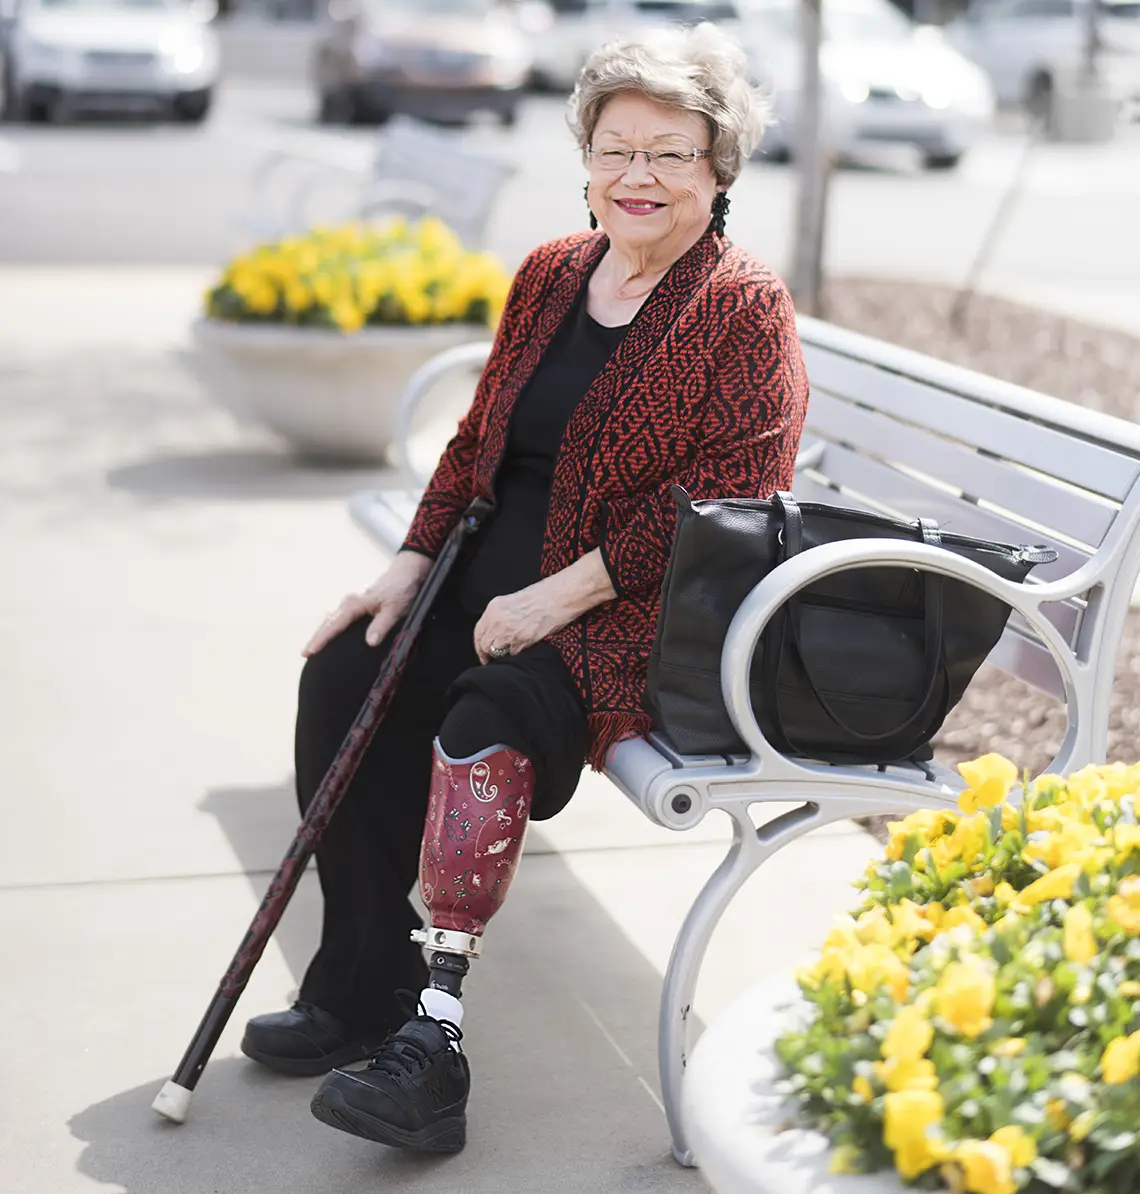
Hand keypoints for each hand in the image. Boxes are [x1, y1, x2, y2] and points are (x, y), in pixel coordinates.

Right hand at [303, 552, 432, 656]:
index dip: (322, 639)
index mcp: (355, 603)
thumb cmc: (402, 589)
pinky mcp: (357, 604)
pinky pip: (338, 617)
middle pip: (327, 622)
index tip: (310, 651)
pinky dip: (330, 626)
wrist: (408, 572)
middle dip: (316, 637)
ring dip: (321, 632)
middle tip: (304, 654)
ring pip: (331, 619)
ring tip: (312, 647)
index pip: (334, 624)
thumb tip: (369, 642)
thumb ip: (381, 625)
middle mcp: (349, 602)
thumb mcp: (395, 609)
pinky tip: (328, 634)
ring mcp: (352, 602)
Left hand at [472, 582, 575, 664]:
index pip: (478, 632)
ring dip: (503, 654)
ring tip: (512, 649)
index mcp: (493, 608)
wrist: (559, 597)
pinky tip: (524, 646)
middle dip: (489, 653)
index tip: (482, 653)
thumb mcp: (511, 601)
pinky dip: (517, 653)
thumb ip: (498, 616)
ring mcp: (510, 631)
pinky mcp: (523, 640)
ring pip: (497, 652)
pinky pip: (513, 654)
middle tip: (494, 658)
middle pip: (485, 645)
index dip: (479, 646)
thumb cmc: (540, 596)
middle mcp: (498, 620)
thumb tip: (493, 633)